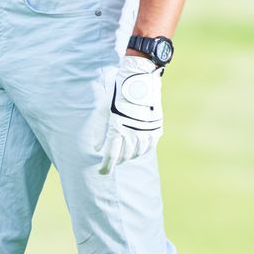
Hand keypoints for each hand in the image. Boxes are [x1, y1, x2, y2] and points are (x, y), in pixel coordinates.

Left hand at [96, 54, 163, 174]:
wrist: (139, 80)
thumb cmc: (116, 94)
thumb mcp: (103, 111)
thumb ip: (100, 131)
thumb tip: (97, 149)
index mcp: (118, 128)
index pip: (111, 155)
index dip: (106, 166)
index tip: (102, 172)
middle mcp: (133, 133)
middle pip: (124, 156)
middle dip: (116, 161)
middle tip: (111, 162)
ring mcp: (146, 131)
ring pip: (137, 153)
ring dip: (129, 156)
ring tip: (123, 156)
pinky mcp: (156, 128)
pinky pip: (149, 146)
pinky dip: (141, 150)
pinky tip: (137, 150)